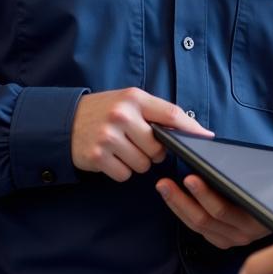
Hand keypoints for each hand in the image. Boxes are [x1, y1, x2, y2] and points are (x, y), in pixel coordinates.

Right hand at [71, 88, 210, 181]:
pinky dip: (121, 171)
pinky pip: (124, 174)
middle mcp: (121, 115)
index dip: (191, 129)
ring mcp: (107, 136)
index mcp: (134, 98)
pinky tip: (110, 158)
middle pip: (158, 147)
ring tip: (122, 148)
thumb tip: (196, 131)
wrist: (65, 121)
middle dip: (153, 151)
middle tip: (137, 142)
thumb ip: (158, 113)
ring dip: (137, 162)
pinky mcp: (96, 156)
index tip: (207, 138)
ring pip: (143, 164)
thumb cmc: (106, 111)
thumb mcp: (130, 102)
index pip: (171, 114)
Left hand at [157, 174, 269, 248]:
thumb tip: (218, 160)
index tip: (190, 177)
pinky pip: (201, 230)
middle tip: (164, 183)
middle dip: (181, 200)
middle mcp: (243, 234)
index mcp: (254, 218)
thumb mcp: (268, 182)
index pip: (223, 209)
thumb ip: (247, 176)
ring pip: (198, 226)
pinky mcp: (225, 241)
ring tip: (164, 187)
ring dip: (178, 206)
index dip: (204, 194)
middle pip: (204, 219)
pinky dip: (186, 214)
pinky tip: (175, 200)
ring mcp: (233, 240)